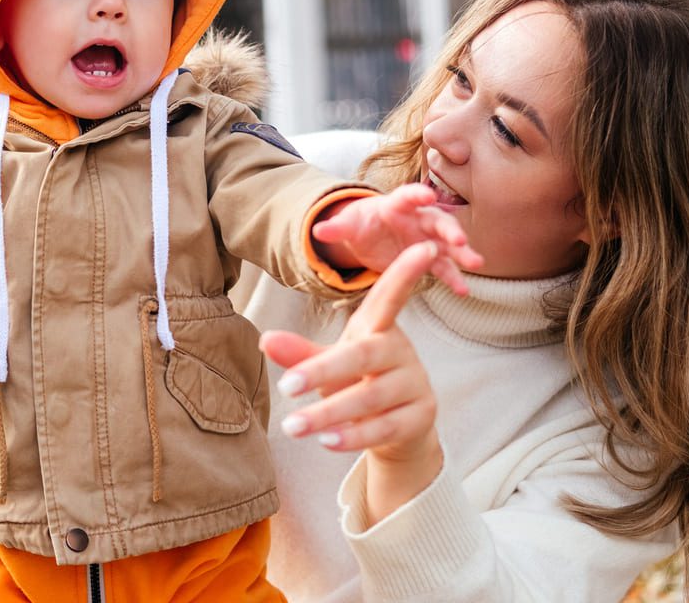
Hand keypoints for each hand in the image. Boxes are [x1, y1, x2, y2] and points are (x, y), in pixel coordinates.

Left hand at [261, 241, 444, 524]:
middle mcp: (401, 352)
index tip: (423, 248)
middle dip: (322, 370)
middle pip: (365, 355)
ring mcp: (415, 384)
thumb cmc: (358, 382)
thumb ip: (301, 354)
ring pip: (372, 397)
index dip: (404, 274)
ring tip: (293, 426)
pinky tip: (326, 441)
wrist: (398, 430)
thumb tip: (265, 339)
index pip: (391, 297)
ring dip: (330, 413)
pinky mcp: (422, 416)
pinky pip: (386, 427)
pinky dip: (354, 436)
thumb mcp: (330, 364)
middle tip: (285, 387)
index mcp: (380, 328)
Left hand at [313, 183, 482, 294]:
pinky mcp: (429, 258)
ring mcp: (426, 238)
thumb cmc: (360, 225)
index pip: (408, 196)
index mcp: (396, 205)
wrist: (370, 238)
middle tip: (461, 240)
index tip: (428, 196)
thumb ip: (337, 228)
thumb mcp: (348, 226)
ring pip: (448, 244)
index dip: (417, 195)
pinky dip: (454, 277)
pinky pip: (444, 267)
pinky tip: (464, 290)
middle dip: (450, 229)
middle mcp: (417, 219)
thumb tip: (317, 230)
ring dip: (462, 253)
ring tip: (475, 264)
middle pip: (437, 220)